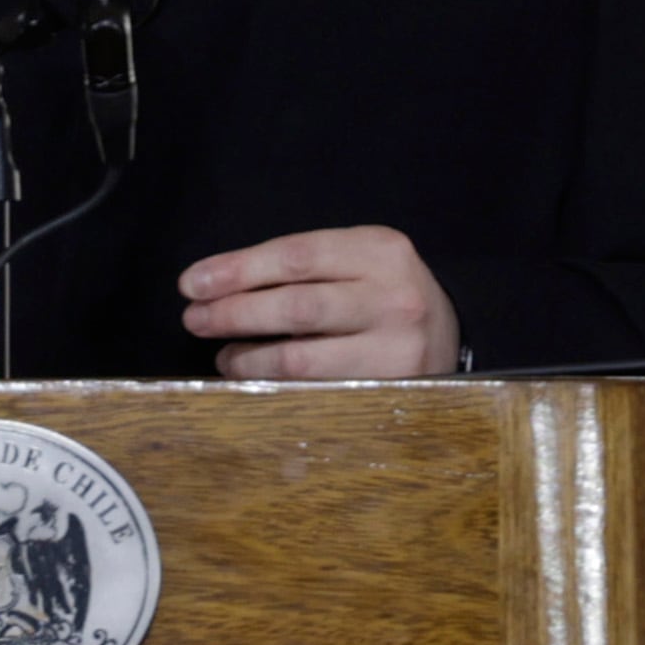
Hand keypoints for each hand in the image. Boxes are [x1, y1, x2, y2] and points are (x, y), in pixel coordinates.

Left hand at [178, 226, 461, 379]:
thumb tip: (218, 286)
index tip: (192, 283)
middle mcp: (393, 298)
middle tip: (195, 319)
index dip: (237, 270)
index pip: (295, 256)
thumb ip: (302, 266)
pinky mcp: (391, 393)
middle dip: (234, 313)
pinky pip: (318, 394)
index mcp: (379, 250)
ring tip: (224, 355)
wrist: (451, 333)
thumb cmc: (382, 292)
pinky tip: (255, 381)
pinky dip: (276, 388)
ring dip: (249, 357)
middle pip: (296, 306)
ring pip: (303, 359)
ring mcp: (396, 350)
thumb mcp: (356, 259)